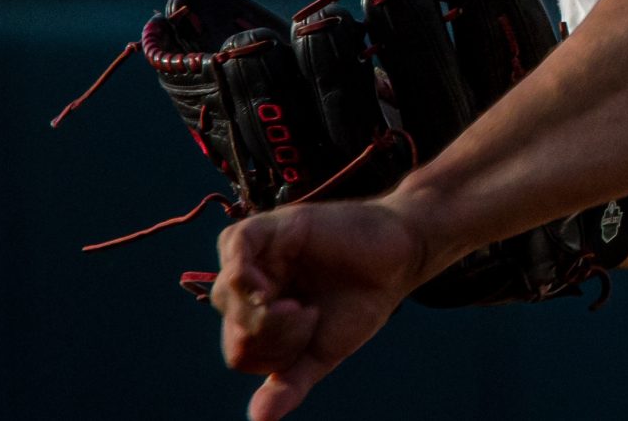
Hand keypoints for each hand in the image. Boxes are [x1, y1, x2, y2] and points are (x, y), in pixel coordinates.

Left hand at [211, 199, 429, 420]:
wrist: (400, 257)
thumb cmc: (362, 301)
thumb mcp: (321, 351)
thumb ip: (289, 382)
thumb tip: (261, 420)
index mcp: (264, 312)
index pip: (239, 347)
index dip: (271, 354)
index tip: (312, 331)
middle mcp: (257, 281)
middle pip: (231, 321)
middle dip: (270, 335)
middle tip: (310, 316)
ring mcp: (261, 252)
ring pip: (227, 292)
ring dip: (263, 314)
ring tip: (302, 306)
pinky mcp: (272, 225)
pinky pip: (235, 245)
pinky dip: (243, 274)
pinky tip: (268, 289)